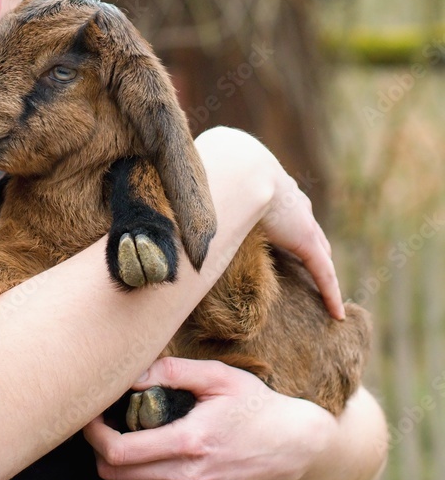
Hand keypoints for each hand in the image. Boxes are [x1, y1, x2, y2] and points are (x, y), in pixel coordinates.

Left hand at [83, 356, 331, 479]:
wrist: (291, 447)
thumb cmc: (253, 404)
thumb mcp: (217, 376)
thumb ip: (171, 370)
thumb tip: (131, 372)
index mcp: (189, 442)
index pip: (118, 451)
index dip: (93, 433)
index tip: (90, 412)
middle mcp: (187, 476)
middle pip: (114, 474)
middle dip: (97, 447)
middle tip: (100, 419)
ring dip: (113, 463)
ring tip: (120, 431)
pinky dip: (135, 474)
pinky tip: (146, 447)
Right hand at [195, 127, 343, 319]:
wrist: (236, 168)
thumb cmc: (209, 167)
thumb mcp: (192, 177)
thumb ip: (177, 191)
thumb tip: (143, 202)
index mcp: (262, 180)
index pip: (275, 202)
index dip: (277, 215)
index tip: (274, 226)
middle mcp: (286, 198)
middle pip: (302, 223)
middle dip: (307, 239)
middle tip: (307, 256)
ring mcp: (298, 219)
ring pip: (316, 248)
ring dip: (319, 265)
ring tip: (324, 287)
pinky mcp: (305, 238)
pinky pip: (322, 271)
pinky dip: (330, 291)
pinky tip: (337, 313)